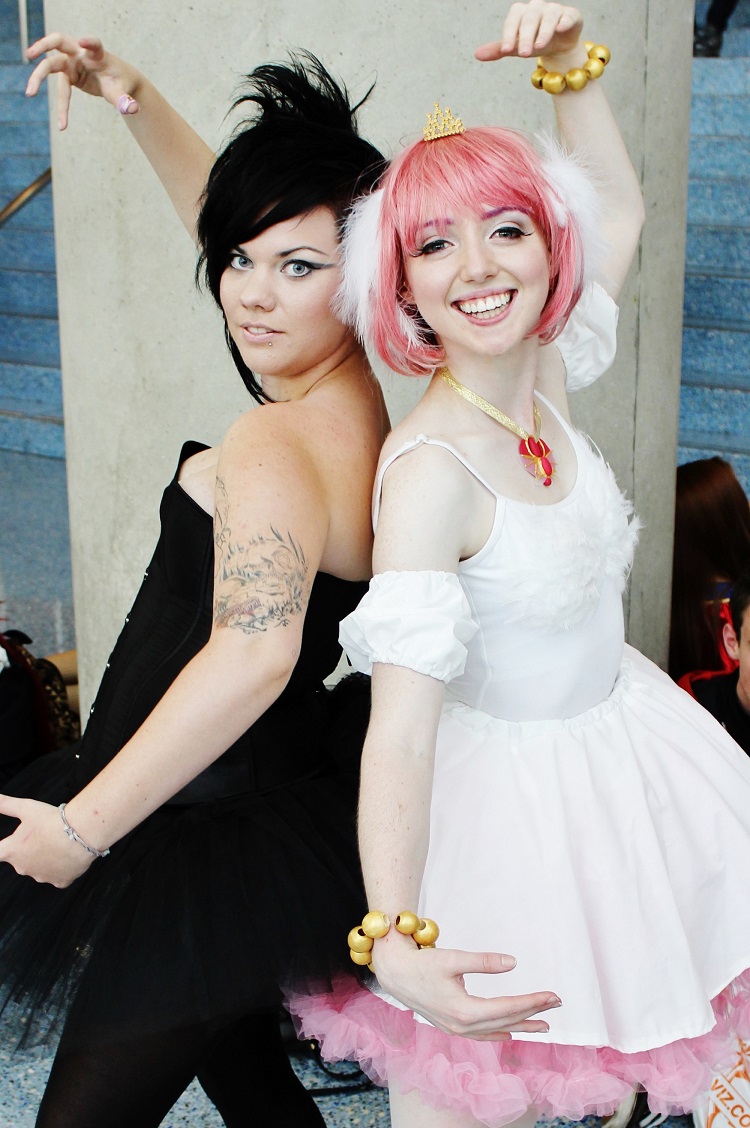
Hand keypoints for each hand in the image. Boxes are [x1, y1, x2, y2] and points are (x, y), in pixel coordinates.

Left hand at [0, 796, 93, 887]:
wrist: (81, 833)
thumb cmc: (53, 821)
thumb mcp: (26, 808)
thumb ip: (5, 804)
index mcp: (12, 851)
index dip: (0, 849)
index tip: (4, 847)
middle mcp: (23, 868)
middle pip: (20, 859)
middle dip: (28, 849)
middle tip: (42, 834)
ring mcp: (42, 876)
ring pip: (39, 867)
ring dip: (44, 858)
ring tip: (57, 842)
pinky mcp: (60, 881)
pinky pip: (58, 876)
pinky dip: (61, 867)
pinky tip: (67, 855)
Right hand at [25, 33, 140, 130]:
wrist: (120, 82)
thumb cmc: (122, 82)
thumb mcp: (124, 91)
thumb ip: (125, 99)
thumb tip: (132, 110)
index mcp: (98, 54)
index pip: (93, 44)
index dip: (89, 42)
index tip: (83, 42)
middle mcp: (81, 54)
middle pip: (58, 41)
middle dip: (43, 45)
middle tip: (29, 55)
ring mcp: (72, 63)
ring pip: (50, 65)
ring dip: (38, 77)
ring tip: (29, 93)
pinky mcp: (69, 75)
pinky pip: (60, 90)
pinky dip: (60, 107)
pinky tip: (62, 126)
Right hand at [371, 931, 560, 1040]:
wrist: (395, 973)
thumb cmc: (422, 963)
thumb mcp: (453, 958)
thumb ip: (483, 962)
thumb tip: (512, 963)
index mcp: (464, 1010)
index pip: (508, 1009)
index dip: (532, 1002)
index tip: (552, 995)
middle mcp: (462, 1026)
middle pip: (506, 1021)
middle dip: (533, 1012)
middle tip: (556, 1003)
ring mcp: (456, 1030)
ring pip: (496, 1031)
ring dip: (520, 1026)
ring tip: (543, 1024)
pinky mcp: (452, 1026)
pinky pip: (483, 1035)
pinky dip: (500, 1033)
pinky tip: (510, 1033)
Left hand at [475, 2, 582, 62]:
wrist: (558, 47)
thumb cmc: (533, 43)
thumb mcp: (516, 47)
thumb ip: (498, 49)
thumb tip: (477, 54)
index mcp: (521, 13)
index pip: (513, 20)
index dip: (509, 34)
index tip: (506, 50)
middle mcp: (537, 8)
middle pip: (529, 19)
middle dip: (526, 36)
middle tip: (522, 54)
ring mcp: (554, 10)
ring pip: (548, 17)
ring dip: (543, 32)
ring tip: (539, 47)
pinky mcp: (571, 15)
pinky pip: (567, 15)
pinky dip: (564, 21)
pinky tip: (560, 28)